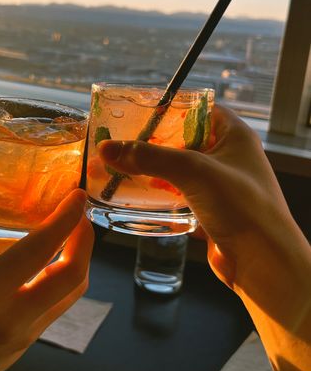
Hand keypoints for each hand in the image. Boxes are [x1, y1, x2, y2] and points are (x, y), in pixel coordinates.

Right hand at [0, 184, 93, 370]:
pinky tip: (60, 258)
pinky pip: (61, 303)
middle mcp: (13, 315)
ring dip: (81, 258)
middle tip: (80, 213)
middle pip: (72, 274)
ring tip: (75, 231)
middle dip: (85, 238)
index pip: (39, 250)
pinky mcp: (31, 342)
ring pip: (74, 291)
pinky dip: (67, 276)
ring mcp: (26, 332)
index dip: (65, 220)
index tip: (78, 196)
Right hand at [98, 105, 306, 296]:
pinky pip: (182, 195)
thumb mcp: (192, 171)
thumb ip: (149, 157)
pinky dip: (163, 195)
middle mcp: (230, 157)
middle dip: (156, 142)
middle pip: (186, 140)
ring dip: (156, 170)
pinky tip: (140, 196)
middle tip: (124, 141)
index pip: (201, 109)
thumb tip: (108, 148)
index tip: (141, 112)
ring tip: (124, 167)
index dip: (173, 108)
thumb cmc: (241, 206)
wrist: (263, 262)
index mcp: (235, 135)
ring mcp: (221, 186)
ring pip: (182, 170)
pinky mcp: (212, 211)